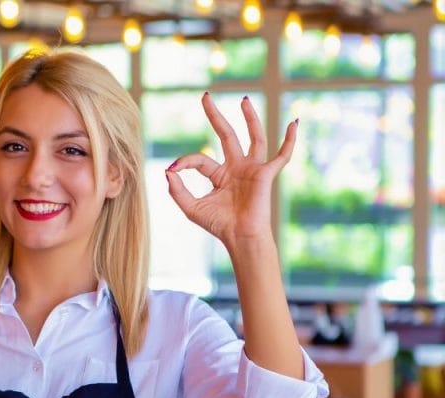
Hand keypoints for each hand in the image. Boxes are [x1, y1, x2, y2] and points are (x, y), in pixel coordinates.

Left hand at [165, 93, 297, 248]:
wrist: (239, 238)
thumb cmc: (218, 225)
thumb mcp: (191, 207)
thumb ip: (177, 190)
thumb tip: (167, 170)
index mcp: (219, 175)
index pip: (199, 160)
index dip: (184, 162)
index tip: (172, 169)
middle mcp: (236, 168)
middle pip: (226, 135)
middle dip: (215, 116)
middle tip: (205, 96)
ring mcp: (252, 169)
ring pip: (254, 137)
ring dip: (250, 118)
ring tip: (244, 99)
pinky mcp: (266, 174)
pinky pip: (282, 154)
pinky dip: (290, 139)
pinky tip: (294, 122)